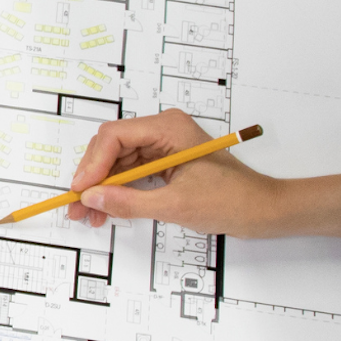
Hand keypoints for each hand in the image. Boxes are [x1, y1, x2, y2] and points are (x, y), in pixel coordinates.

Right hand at [65, 109, 278, 233]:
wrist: (263, 211)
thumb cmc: (231, 201)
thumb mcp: (176, 205)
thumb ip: (130, 202)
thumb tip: (92, 197)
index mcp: (168, 128)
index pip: (116, 136)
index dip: (93, 163)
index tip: (81, 189)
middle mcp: (163, 130)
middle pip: (112, 146)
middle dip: (93, 176)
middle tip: (77, 204)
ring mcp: (163, 144)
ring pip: (118, 160)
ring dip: (102, 186)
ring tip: (89, 213)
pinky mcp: (165, 160)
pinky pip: (131, 170)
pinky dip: (118, 189)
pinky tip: (108, 208)